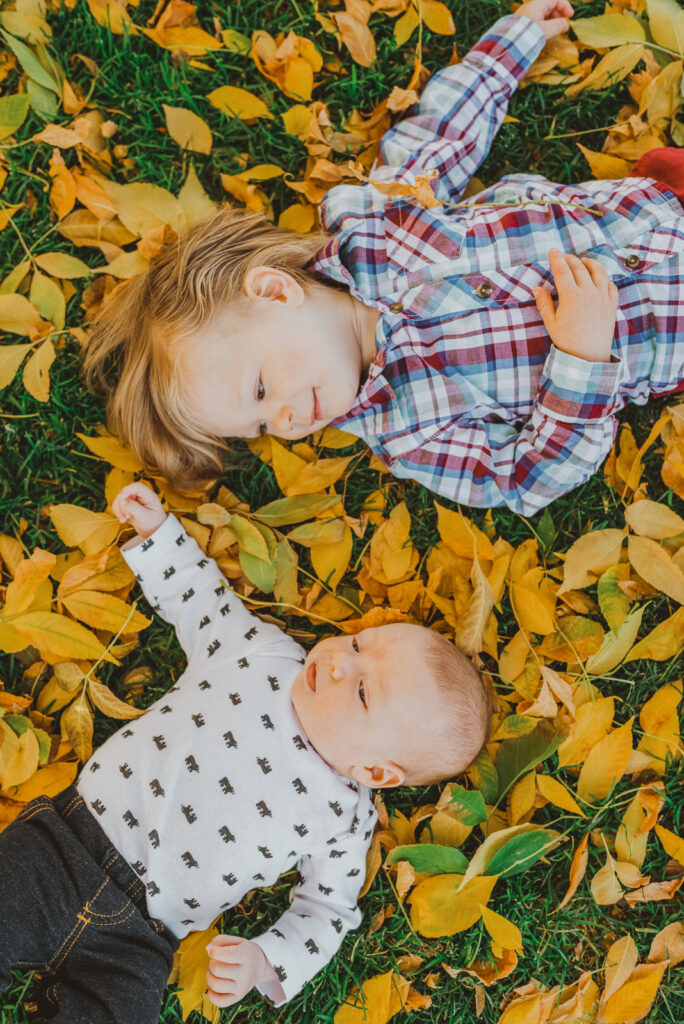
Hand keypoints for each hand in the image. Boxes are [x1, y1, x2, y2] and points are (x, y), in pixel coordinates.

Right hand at [111, 482, 166, 538]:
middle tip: (125, 517)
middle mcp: (141, 496)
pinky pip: (119, 504)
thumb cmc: (153, 524)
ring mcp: (135, 500)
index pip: (137, 487)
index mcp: (149, 496)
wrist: (154, 531)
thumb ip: (134, 508)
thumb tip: (122, 501)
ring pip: (120, 498)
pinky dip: (118, 511)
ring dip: (118, 509)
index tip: (121, 499)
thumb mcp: (145, 517)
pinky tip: (122, 519)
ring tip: (123, 520)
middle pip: (126, 492)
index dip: (127, 490)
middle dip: (121, 504)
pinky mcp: (129, 505)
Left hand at [206, 936, 276, 1008]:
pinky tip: (214, 985)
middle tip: (215, 961)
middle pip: (217, 969)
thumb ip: (221, 941)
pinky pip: (219, 1001)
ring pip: (215, 985)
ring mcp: (242, 988)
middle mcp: (246, 973)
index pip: (229, 954)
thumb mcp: (237, 941)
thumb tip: (208, 950)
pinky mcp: (237, 998)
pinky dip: (211, 994)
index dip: (215, 952)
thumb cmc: (244, 952)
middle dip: (211, 963)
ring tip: (214, 972)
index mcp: (247, 955)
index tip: (212, 951)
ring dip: (209, 976)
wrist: (259, 967)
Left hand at [515, 0, 573, 38]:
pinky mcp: (522, 23)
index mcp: (538, 4)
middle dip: (558, 15)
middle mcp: (531, 7)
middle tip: (563, 26)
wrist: (509, 44)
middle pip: (549, 6)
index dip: (565, 6)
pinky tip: (546, 33)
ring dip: (552, 20)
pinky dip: (544, 24)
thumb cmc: (528, 35)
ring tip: (556, 31)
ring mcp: (526, 15)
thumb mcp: (546, 30)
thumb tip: (566, 24)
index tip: (570, 16)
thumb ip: (557, 25)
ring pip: (543, 13)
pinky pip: (536, 20)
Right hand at [534, 249, 617, 363]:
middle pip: (579, 268)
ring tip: (583, 261)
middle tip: (564, 257)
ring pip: (598, 271)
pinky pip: (610, 284)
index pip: (562, 270)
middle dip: (570, 259)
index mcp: (571, 296)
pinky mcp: (612, 304)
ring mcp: (602, 297)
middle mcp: (588, 293)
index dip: (556, 258)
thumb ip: (544, 303)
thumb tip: (537, 288)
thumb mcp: (551, 323)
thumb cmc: (567, 341)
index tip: (553, 251)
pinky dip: (604, 278)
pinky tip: (599, 278)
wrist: (589, 357)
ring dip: (590, 263)